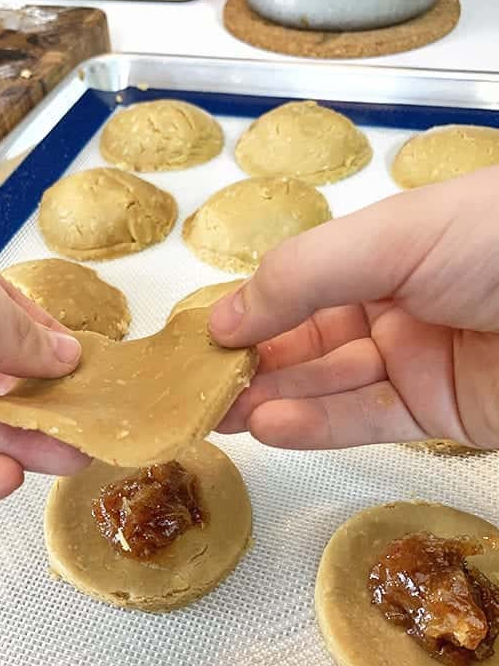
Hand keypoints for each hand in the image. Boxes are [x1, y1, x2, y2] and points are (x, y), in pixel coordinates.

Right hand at [209, 166, 498, 450]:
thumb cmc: (498, 242)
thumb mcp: (392, 238)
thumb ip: (303, 276)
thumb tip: (224, 316)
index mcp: (385, 250)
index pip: (298, 286)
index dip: (249, 312)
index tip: (198, 340)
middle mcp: (397, 304)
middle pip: (307, 339)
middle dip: (251, 364)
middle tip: (196, 390)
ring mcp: (418, 361)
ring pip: (330, 384)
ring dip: (274, 399)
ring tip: (219, 414)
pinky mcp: (441, 413)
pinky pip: (368, 420)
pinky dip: (317, 426)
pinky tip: (271, 427)